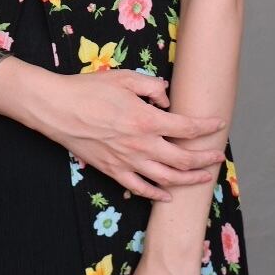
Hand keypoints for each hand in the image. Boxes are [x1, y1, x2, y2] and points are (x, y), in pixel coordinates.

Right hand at [31, 68, 226, 201]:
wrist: (56, 109)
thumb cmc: (88, 90)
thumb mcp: (125, 78)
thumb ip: (152, 87)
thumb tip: (166, 98)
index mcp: (146, 120)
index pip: (187, 128)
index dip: (206, 127)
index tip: (218, 124)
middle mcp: (141, 145)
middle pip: (183, 159)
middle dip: (205, 159)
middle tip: (217, 156)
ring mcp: (127, 161)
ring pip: (166, 178)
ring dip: (189, 179)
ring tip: (204, 177)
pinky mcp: (112, 171)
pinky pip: (140, 188)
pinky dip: (157, 194)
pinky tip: (168, 196)